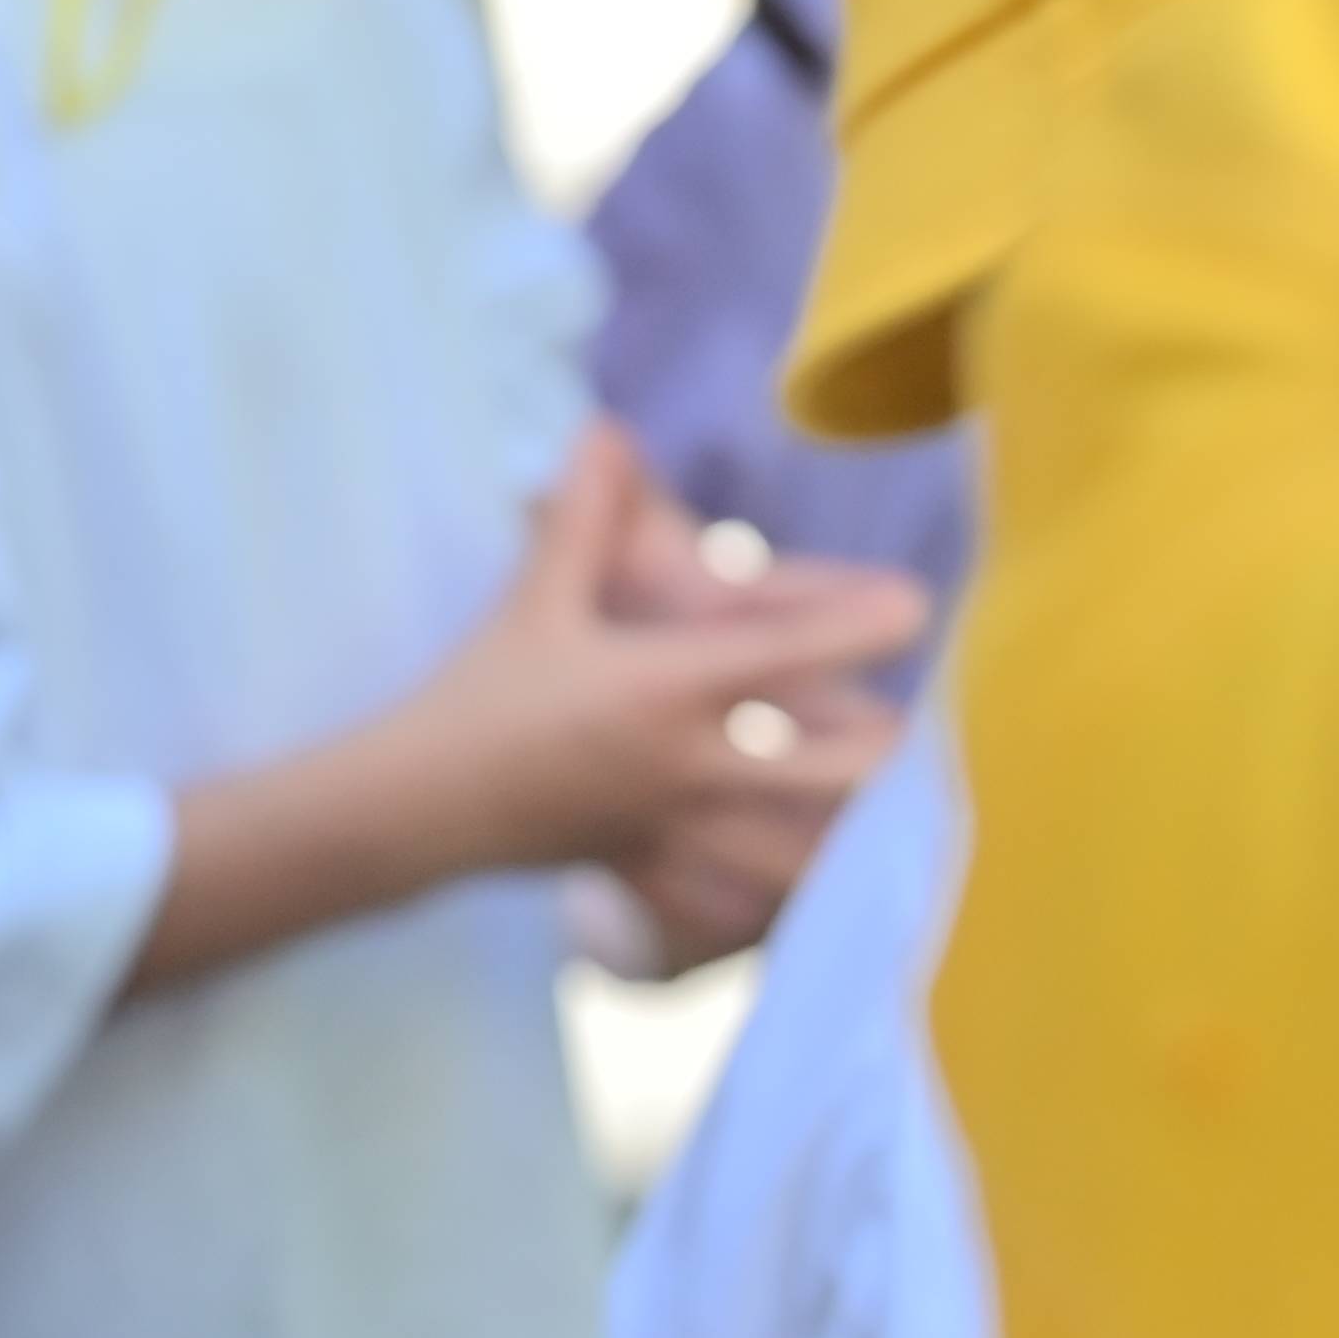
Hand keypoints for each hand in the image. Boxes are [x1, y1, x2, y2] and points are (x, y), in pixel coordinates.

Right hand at [383, 426, 921, 886]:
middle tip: (915, 724)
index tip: (917, 605)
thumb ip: (581, 515)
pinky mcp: (663, 875)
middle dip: (891, 751)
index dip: (860, 623)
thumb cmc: (483, 694)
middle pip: (835, 773)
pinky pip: (748, 909)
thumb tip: (605, 428)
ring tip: (894, 817)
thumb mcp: (533, 601)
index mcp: (666, 686)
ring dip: (860, 836)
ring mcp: (683, 831)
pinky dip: (795, 906)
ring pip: (809, 854)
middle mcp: (692, 764)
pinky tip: (825, 900)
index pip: (788, 651)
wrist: (421, 805)